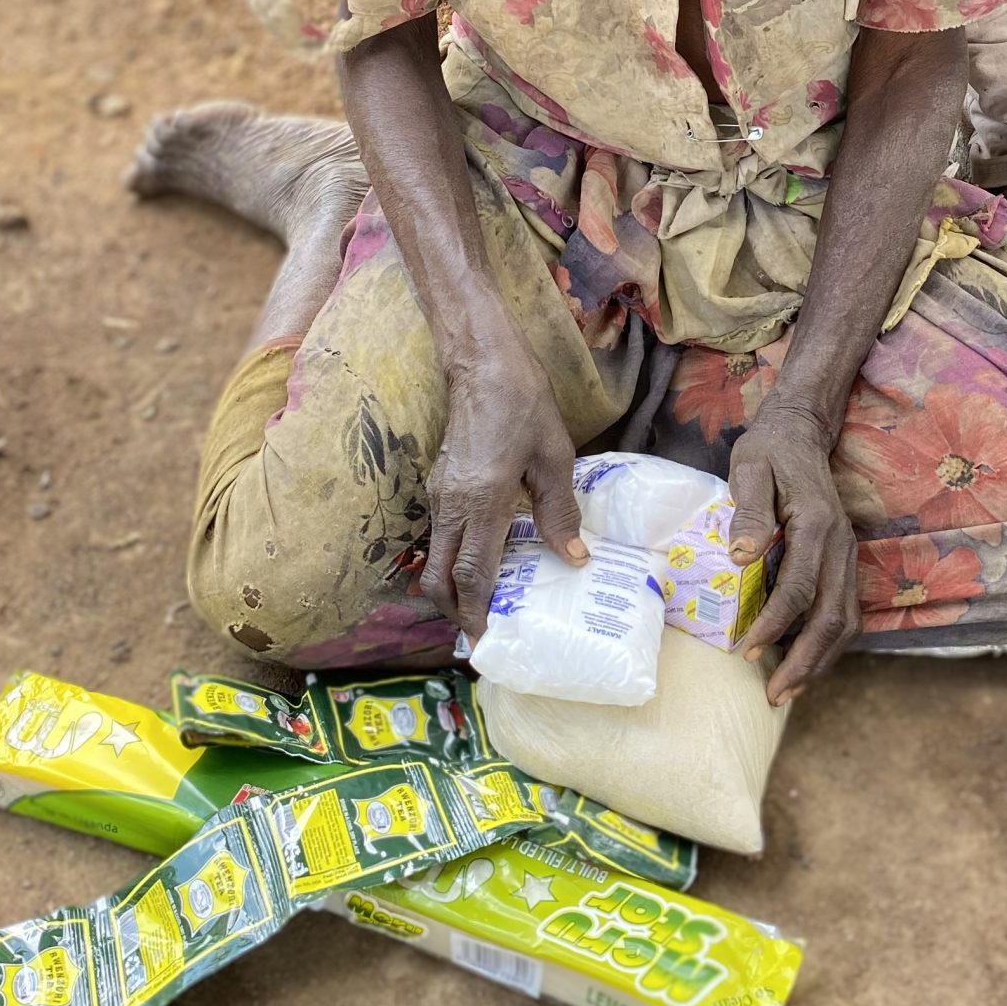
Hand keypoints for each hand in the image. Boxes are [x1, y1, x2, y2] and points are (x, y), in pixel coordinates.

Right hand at [420, 331, 582, 643]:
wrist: (482, 363)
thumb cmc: (523, 404)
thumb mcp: (553, 457)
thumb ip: (558, 512)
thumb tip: (573, 560)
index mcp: (482, 502)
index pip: (473, 574)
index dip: (478, 613)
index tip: (488, 643)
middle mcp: (451, 505)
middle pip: (438, 578)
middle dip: (456, 612)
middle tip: (484, 631)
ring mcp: (439, 495)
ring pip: (434, 559)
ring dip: (452, 587)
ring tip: (485, 603)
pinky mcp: (437, 484)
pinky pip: (439, 536)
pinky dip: (452, 560)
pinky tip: (481, 559)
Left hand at [729, 398, 859, 706]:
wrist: (801, 431)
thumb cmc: (769, 450)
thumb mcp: (750, 467)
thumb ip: (748, 509)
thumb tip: (741, 556)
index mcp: (817, 524)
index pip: (800, 587)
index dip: (775, 624)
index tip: (745, 649)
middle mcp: (841, 545)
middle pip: (833, 617)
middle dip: (804, 661)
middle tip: (773, 693)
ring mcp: (848, 556)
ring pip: (845, 622)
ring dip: (819, 661)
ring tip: (786, 689)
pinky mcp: (844, 563)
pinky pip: (844, 613)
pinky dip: (826, 644)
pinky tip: (801, 660)